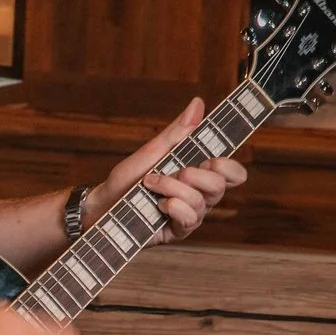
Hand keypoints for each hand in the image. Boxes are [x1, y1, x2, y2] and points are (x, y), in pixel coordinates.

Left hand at [93, 99, 245, 242]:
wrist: (102, 204)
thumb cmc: (127, 179)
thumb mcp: (151, 152)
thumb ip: (177, 133)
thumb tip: (198, 103)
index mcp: (199, 174)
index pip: (232, 174)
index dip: (229, 167)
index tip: (212, 159)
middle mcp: (199, 195)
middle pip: (220, 186)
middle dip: (198, 175)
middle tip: (177, 170)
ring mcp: (189, 214)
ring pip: (201, 202)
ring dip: (174, 188)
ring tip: (151, 184)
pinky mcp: (177, 231)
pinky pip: (189, 220)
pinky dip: (173, 207)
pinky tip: (158, 204)